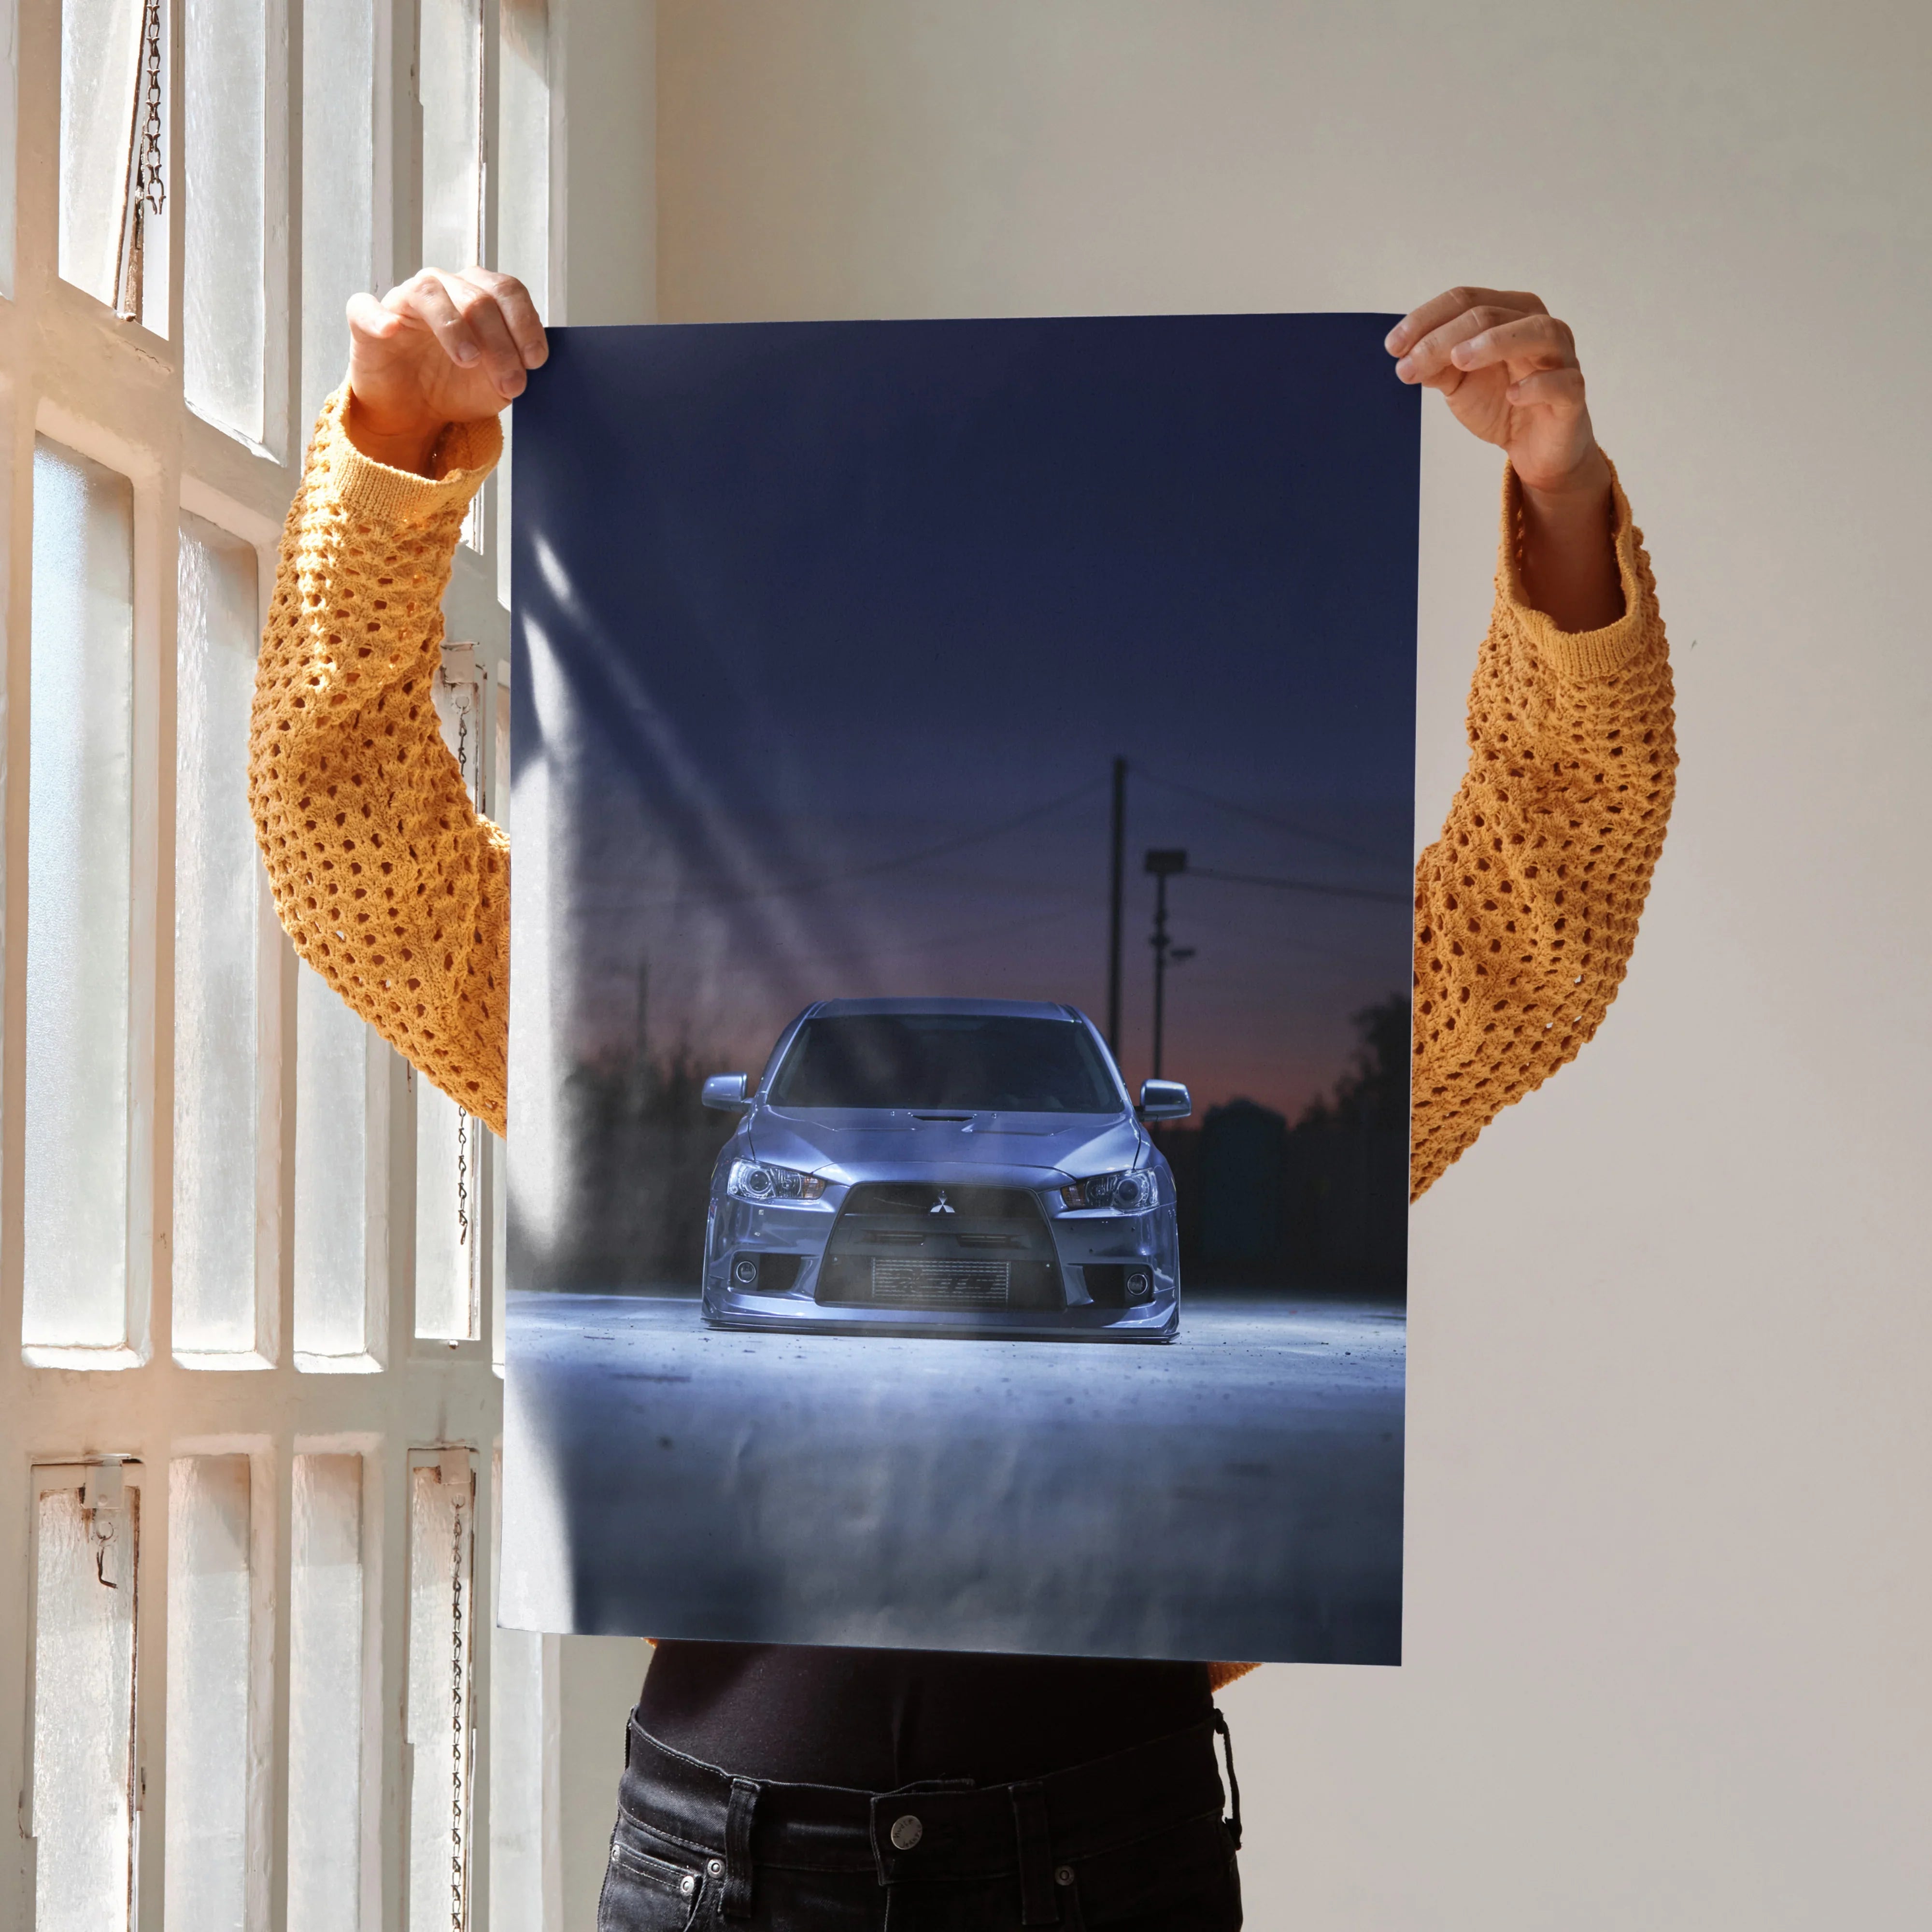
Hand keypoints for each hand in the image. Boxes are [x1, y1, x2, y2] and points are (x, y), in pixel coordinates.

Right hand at [344, 267, 547, 474]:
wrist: (414, 413)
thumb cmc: (456, 387)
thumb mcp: (497, 383)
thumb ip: (515, 367)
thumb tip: (530, 362)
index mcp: (478, 295)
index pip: (507, 291)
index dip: (525, 323)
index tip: (535, 361)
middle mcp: (443, 288)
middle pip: (477, 297)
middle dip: (500, 343)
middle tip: (510, 382)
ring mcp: (404, 300)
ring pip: (430, 293)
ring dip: (454, 328)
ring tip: (469, 360)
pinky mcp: (366, 320)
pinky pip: (366, 308)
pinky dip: (379, 317)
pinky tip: (391, 330)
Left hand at [1388, 287, 1621, 629]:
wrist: (1534, 448)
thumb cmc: (1500, 403)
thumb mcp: (1459, 383)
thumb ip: (1436, 365)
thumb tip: (1406, 356)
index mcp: (1509, 313)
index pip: (1466, 300)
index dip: (1426, 319)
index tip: (1393, 346)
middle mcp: (1538, 326)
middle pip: (1490, 314)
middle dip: (1444, 338)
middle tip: (1410, 364)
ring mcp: (1561, 357)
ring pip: (1536, 332)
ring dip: (1495, 342)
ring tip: (1459, 360)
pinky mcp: (1573, 394)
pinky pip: (1562, 382)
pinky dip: (1537, 385)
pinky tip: (1512, 394)